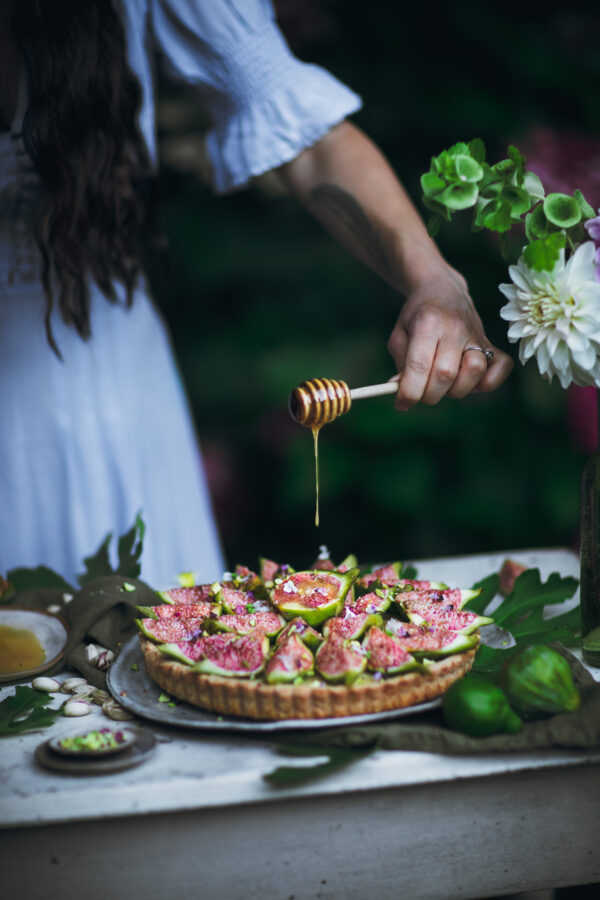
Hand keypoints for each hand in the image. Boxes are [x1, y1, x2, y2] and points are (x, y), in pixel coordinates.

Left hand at [387, 269, 512, 409]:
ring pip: (474, 372)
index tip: (401, 403)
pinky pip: (501, 367)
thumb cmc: (417, 318)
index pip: (420, 366)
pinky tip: (470, 382)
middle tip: (421, 392)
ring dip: (456, 389)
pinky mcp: (491, 342)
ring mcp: (476, 334)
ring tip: (444, 384)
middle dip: (429, 394)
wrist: (442, 290)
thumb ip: (401, 365)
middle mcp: (455, 328)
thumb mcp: (399, 336)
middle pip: (446, 374)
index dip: (409, 392)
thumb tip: (404, 393)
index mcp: (428, 323)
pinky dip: (488, 381)